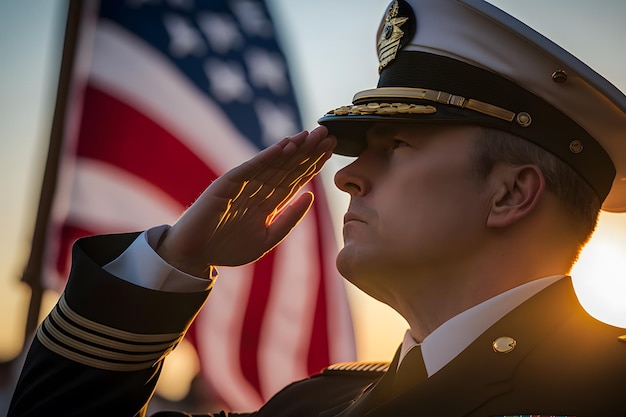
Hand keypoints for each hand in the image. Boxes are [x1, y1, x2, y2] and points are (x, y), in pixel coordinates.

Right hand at [156, 126, 335, 276]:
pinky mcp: (227, 184)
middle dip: (309, 151)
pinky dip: (268, 156)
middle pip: (288, 166)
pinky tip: (285, 144)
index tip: (331, 150)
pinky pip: (251, 168)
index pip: (296, 179)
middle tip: (329, 134)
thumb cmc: (228, 249)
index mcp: (268, 202)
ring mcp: (242, 185)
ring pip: (273, 163)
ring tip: (312, 134)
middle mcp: (257, 189)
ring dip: (293, 148)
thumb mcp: (267, 239)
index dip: (314, 164)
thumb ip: (289, 219)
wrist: (194, 256)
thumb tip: (310, 196)